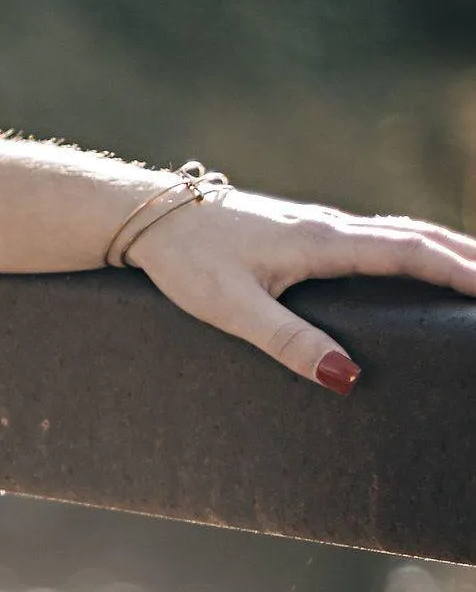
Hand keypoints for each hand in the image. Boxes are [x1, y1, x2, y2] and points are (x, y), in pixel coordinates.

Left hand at [131, 185, 475, 384]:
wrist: (147, 214)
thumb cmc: (185, 260)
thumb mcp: (231, 308)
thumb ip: (288, 342)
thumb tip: (348, 378)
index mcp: (322, 241)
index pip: (410, 253)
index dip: (459, 271)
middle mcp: (329, 226)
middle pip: (418, 237)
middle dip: (469, 258)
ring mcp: (318, 224)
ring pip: (399, 233)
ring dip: (445, 249)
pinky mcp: (303, 230)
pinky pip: (377, 236)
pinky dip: (414, 247)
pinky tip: (417, 263)